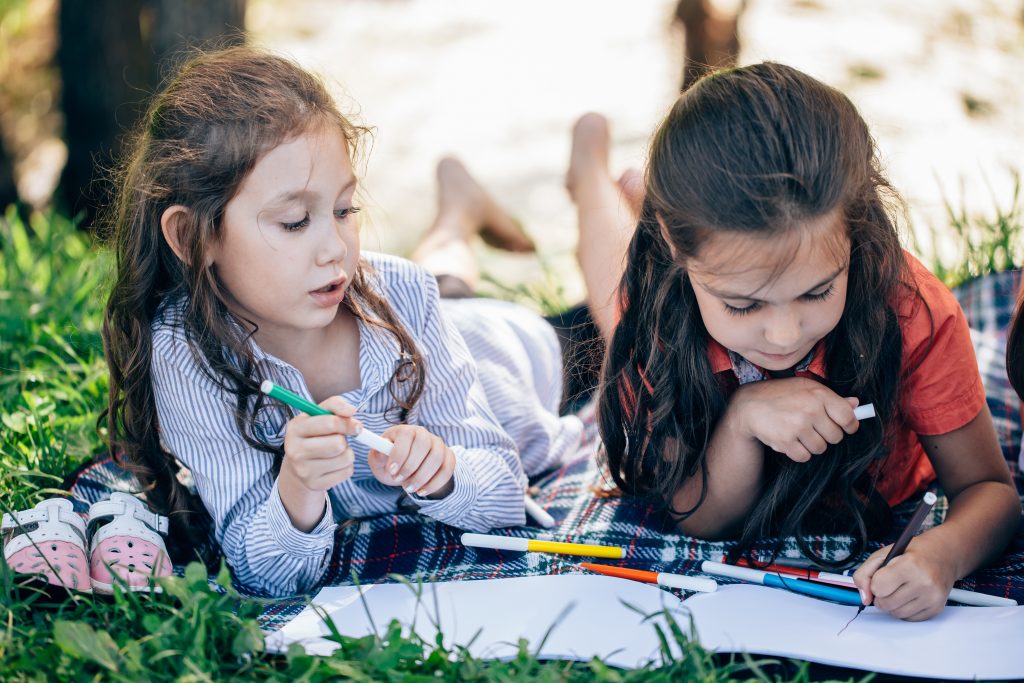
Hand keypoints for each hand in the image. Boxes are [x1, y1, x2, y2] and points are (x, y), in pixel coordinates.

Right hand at [280, 396, 360, 492]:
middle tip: (339, 439)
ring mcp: (304, 470)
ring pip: (345, 458)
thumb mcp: (318, 415)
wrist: (297, 466)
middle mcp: (295, 450)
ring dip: (347, 452)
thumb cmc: (313, 434)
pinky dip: (346, 466)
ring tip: (335, 451)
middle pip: (338, 444)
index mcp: (295, 428)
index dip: (347, 422)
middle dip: (344, 439)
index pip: (330, 423)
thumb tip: (351, 410)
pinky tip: (334, 463)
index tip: (354, 425)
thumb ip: (335, 405)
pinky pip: (346, 472)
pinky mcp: (315, 484)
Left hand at [367, 424, 455, 498]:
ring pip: (436, 459)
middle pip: (424, 445)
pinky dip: (434, 484)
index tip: (391, 471)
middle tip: (398, 481)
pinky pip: (447, 470)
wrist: (405, 470)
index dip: (399, 453)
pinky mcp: (448, 457)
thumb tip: (382, 452)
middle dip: (410, 467)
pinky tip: (421, 492)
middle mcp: (424, 434)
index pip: (406, 435)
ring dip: (422, 477)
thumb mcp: (378, 459)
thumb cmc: (389, 462)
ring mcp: (438, 445)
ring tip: (408, 488)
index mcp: (405, 431)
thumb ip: (378, 455)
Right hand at [730, 377, 859, 461]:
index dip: (850, 426)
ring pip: (820, 448)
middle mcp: (810, 409)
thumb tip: (856, 405)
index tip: (845, 427)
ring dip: (811, 445)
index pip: (848, 417)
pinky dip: (799, 452)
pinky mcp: (785, 441)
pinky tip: (790, 440)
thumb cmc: (781, 395)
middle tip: (813, 427)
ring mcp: (798, 426)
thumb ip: (832, 398)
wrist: (749, 405)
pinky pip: (804, 456)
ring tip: (798, 432)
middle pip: (836, 437)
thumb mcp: (805, 388)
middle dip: (826, 435)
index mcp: (819, 394)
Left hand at [852, 533, 955, 620]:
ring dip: (892, 604)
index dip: (875, 583)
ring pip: (896, 614)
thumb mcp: (883, 554)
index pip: (878, 587)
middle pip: (885, 604)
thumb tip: (865, 598)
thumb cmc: (911, 553)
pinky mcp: (937, 608)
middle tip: (889, 584)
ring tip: (899, 589)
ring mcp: (932, 597)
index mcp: (910, 565)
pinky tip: (909, 596)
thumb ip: (865, 574)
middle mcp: (924, 583)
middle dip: (881, 595)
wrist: (943, 555)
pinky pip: (909, 618)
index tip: (881, 576)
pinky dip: (904, 609)